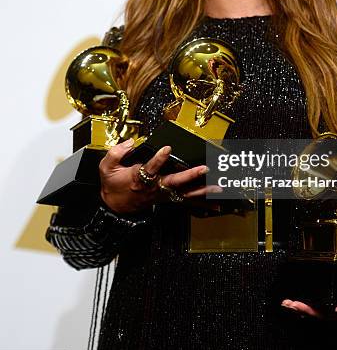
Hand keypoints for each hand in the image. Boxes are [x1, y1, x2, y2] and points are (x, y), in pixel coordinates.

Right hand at [99, 138, 221, 213]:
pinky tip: (217, 205)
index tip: (167, 148)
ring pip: (185, 194)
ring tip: (218, 187)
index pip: (150, 168)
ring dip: (203, 191)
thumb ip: (116, 153)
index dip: (158, 159)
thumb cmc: (112, 184)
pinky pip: (187, 202)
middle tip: (205, 168)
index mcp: (139, 178)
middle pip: (174, 182)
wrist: (114, 207)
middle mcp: (154, 188)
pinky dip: (203, 204)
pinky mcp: (168, 199)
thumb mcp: (106, 167)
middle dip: (190, 175)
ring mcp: (163, 195)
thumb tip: (130, 142)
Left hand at [280, 297, 336, 323]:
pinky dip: (299, 309)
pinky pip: (312, 312)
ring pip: (318, 315)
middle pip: (329, 317)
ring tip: (288, 304)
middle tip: (298, 305)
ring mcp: (336, 317)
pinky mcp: (328, 312)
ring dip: (302, 310)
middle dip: (313, 312)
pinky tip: (287, 304)